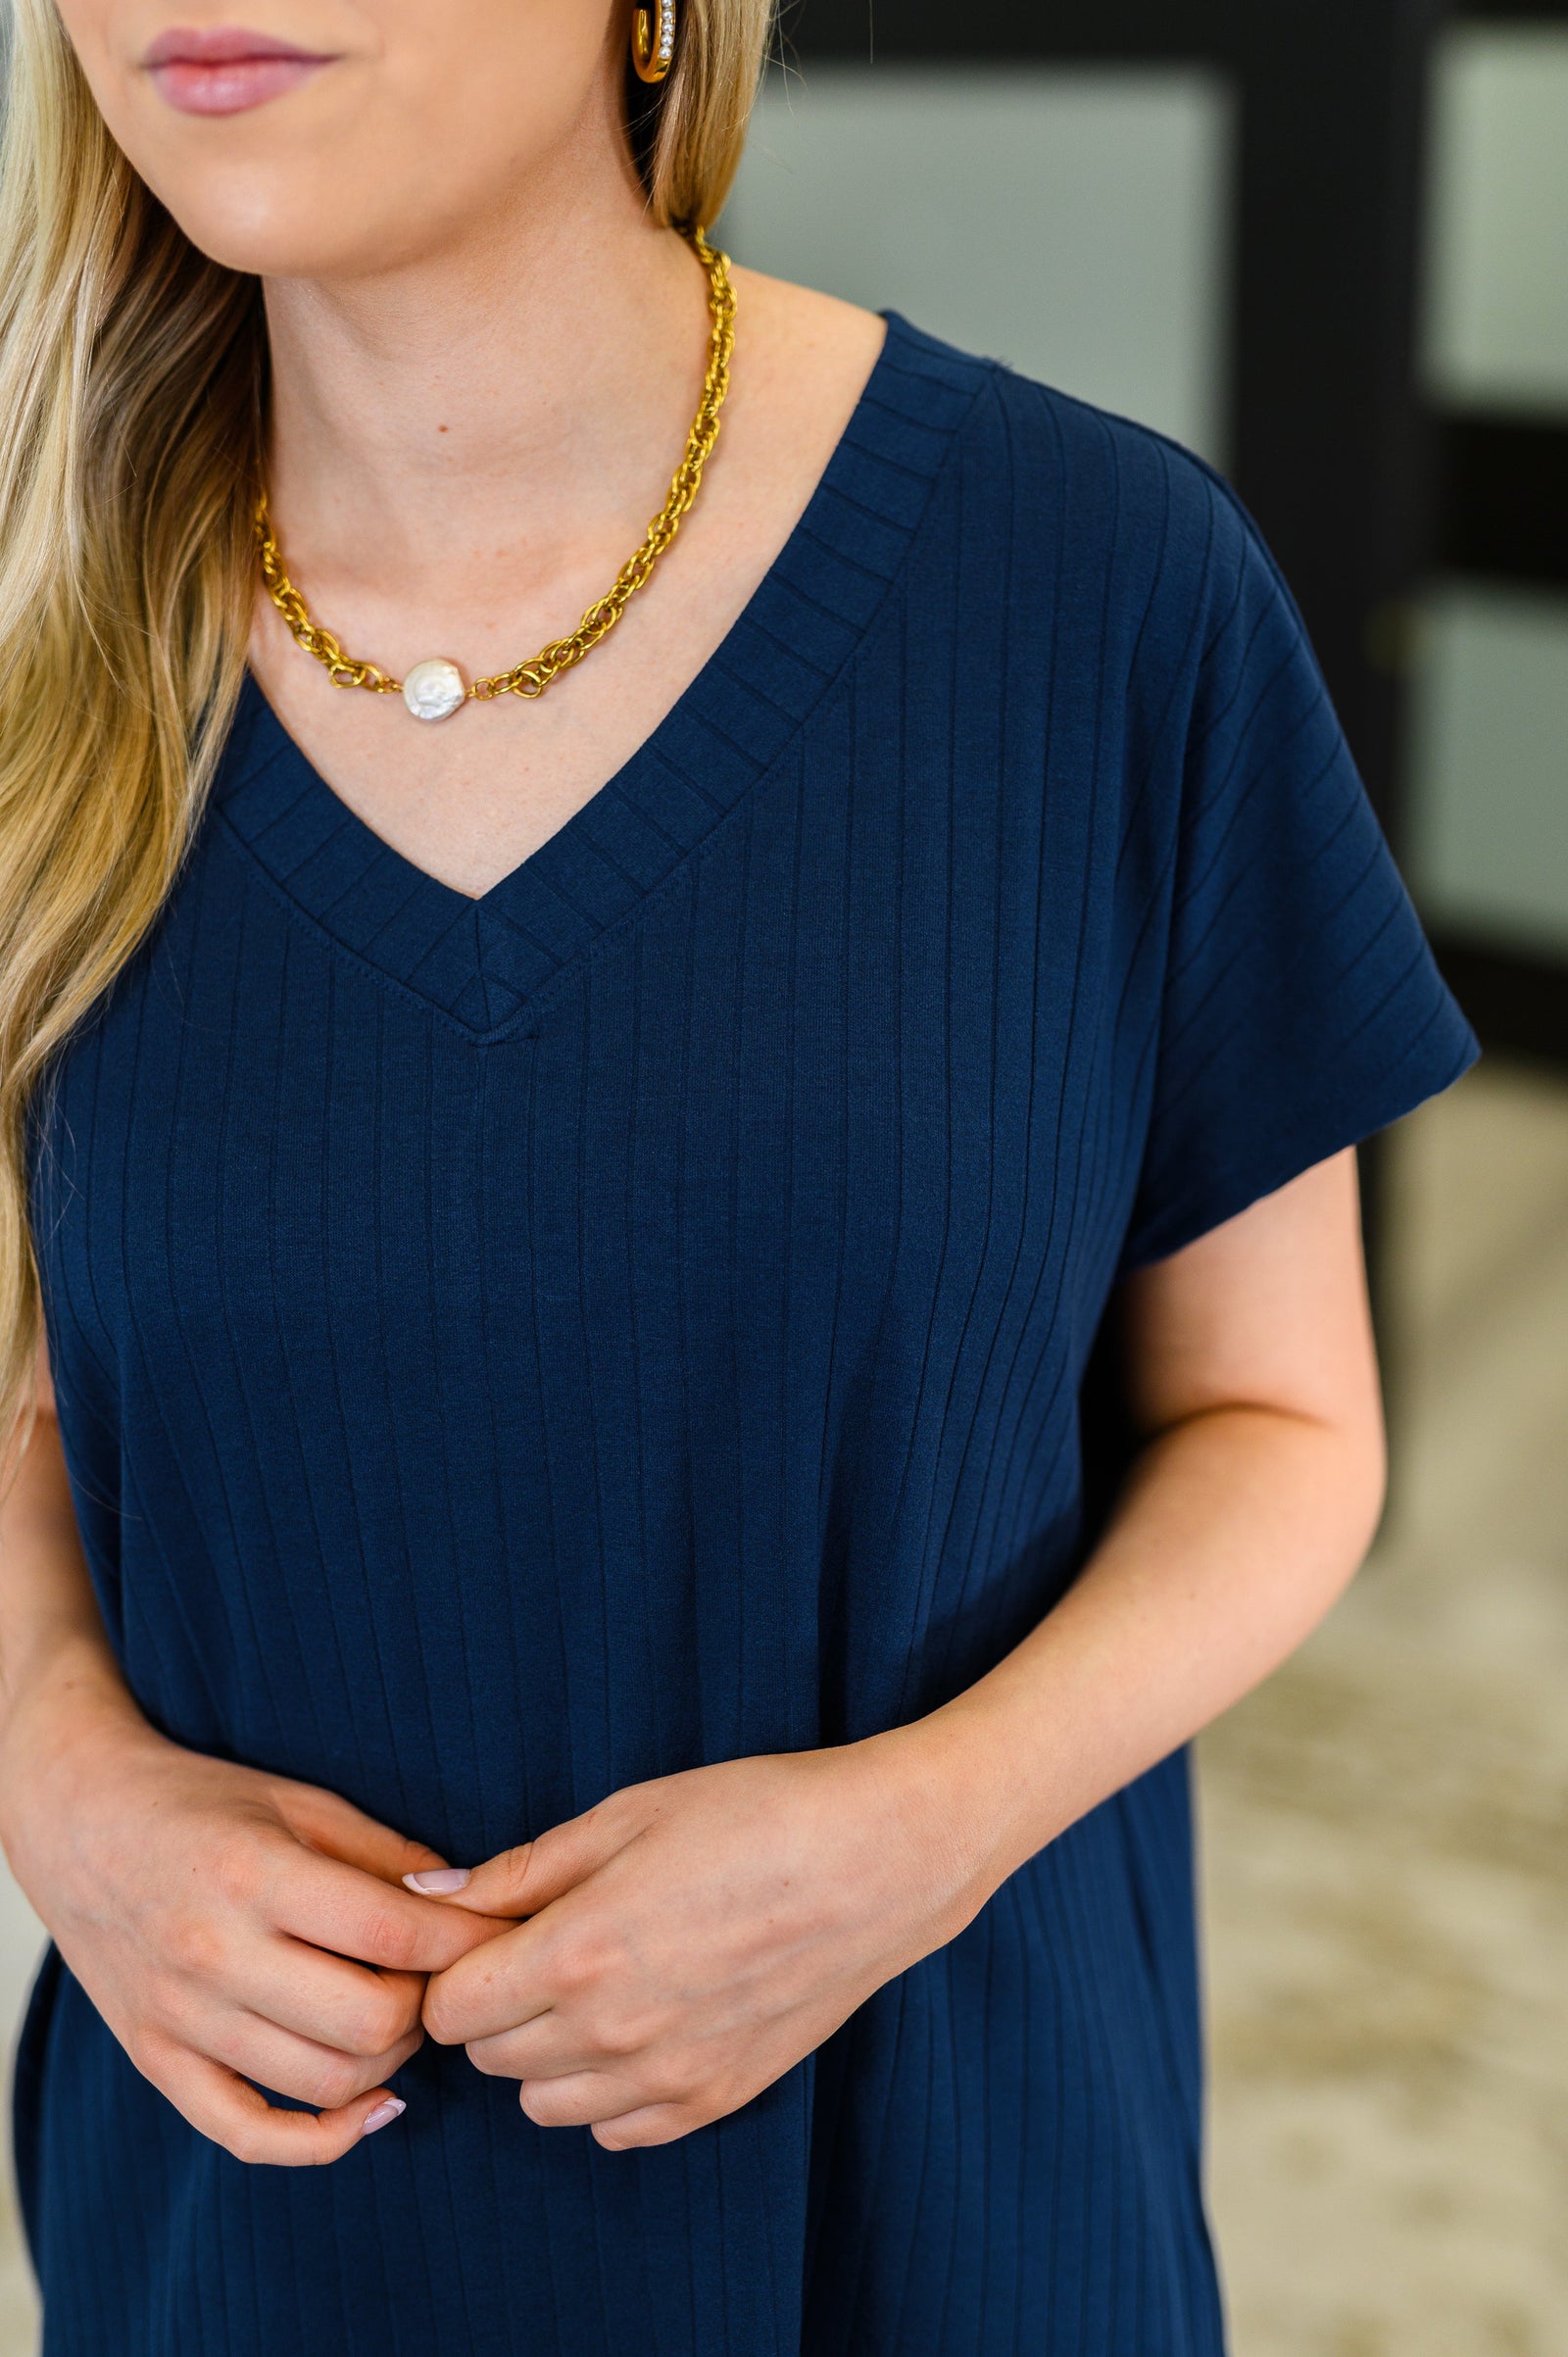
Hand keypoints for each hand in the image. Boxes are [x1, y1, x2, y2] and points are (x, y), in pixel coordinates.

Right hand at [0, 1687, 508, 2164]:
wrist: (80, 1823)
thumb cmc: (201, 1802)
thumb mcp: (299, 1801)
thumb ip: (385, 1857)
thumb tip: (471, 1904)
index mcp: (256, 1876)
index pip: (394, 1936)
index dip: (467, 1942)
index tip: (502, 1932)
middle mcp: (213, 1954)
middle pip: (370, 2023)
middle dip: (430, 2004)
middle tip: (438, 1974)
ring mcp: (181, 2018)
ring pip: (324, 2082)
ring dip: (390, 2061)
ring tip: (398, 2014)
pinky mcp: (157, 2062)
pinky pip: (248, 2134)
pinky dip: (321, 2139)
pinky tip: (368, 2105)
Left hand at [415, 1732, 990, 2148]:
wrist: (879, 1861)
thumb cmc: (754, 1814)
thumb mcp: (628, 1813)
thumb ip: (523, 1868)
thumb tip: (431, 1893)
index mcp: (577, 1953)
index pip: (450, 2009)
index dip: (456, 1966)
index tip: (489, 1932)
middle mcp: (611, 2033)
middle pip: (489, 2058)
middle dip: (498, 2003)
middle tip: (545, 1945)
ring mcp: (665, 2078)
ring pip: (543, 2105)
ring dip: (546, 2053)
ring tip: (597, 1983)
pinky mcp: (714, 2101)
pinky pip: (614, 2130)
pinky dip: (608, 2089)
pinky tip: (643, 2022)